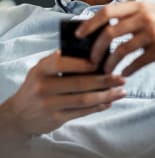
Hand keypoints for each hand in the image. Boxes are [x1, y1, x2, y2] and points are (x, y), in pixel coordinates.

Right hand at [1, 51, 124, 141]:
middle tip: (120, 78)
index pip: (64, 63)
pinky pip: (81, 112)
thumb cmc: (37, 85)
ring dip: (106, 96)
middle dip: (104, 80)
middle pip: (80, 83)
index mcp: (42, 69)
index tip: (102, 61)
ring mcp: (49, 105)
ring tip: (121, 91)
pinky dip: (98, 107)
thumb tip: (89, 50)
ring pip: (84, 100)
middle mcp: (44, 87)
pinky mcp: (55, 119)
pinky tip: (110, 101)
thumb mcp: (42, 68)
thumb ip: (60, 59)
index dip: (84, 63)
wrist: (18, 115)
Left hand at [76, 1, 154, 75]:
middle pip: (109, 32)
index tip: (79, 35)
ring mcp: (153, 34)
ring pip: (120, 50)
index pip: (108, 12)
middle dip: (95, 48)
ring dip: (109, 63)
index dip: (90, 23)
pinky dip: (126, 70)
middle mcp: (146, 17)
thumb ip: (136, 15)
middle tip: (91, 60)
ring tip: (106, 71)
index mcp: (142, 6)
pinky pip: (135, 63)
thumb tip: (110, 26)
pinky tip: (124, 74)